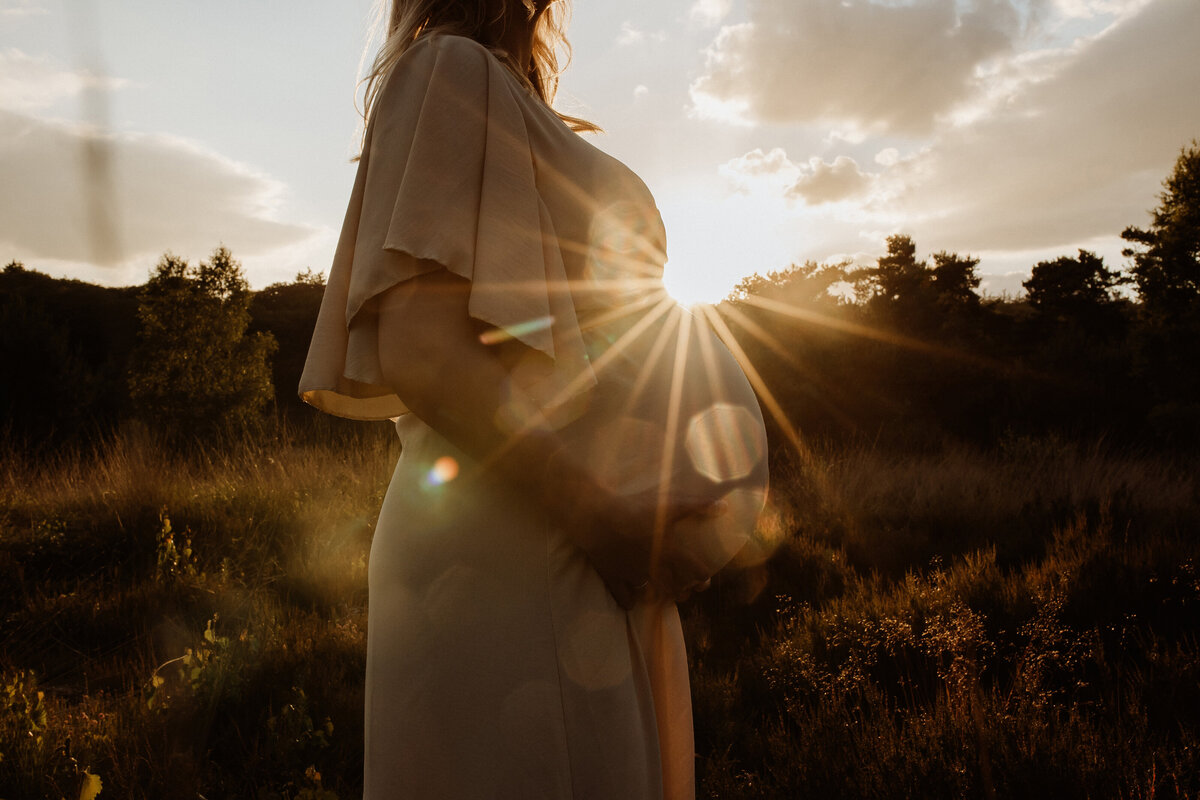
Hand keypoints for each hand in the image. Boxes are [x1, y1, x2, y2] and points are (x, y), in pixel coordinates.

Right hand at [581, 488, 725, 607]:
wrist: (597, 516)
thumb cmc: (635, 508)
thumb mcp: (669, 503)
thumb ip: (697, 505)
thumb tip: (723, 507)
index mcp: (669, 551)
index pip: (694, 570)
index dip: (702, 578)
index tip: (704, 580)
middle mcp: (654, 567)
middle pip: (674, 588)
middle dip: (682, 592)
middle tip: (685, 591)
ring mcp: (632, 575)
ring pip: (651, 594)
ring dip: (660, 598)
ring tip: (663, 597)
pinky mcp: (613, 577)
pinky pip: (624, 596)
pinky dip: (629, 601)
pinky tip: (632, 602)